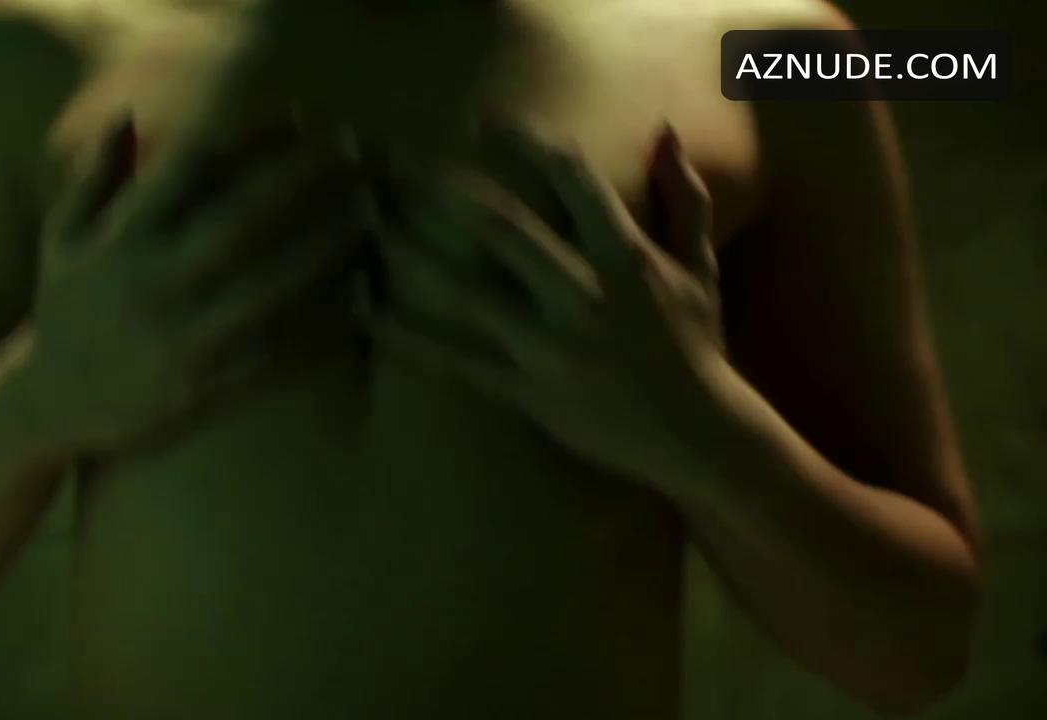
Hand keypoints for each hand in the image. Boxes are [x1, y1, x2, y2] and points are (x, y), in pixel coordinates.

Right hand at [25, 117, 364, 455]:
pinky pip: (274, 358)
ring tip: (370, 221)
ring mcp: (181, 341)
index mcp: (121, 241)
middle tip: (353, 154)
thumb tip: (130, 116)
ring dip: (324, 253)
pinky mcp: (204, 390)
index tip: (296, 115)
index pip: (187, 171)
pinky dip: (320, 334)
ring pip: (267, 291)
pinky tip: (360, 307)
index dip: (246, 138)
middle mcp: (152, 285)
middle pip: (240, 224)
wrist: (45, 406)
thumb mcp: (62, 237)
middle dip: (301, 183)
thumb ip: (94, 176)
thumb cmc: (63, 309)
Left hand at [364, 124, 730, 487]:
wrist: (700, 435)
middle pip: (506, 228)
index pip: (573, 180)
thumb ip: (684, 198)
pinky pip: (459, 362)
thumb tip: (665, 132)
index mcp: (626, 257)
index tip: (486, 122)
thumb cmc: (697, 345)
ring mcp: (552, 344)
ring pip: (470, 292)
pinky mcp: (530, 390)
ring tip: (370, 224)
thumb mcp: (699, 267)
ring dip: (415, 255)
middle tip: (403, 166)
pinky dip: (410, 337)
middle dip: (451, 192)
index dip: (527, 143)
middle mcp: (583, 293)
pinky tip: (369, 311)